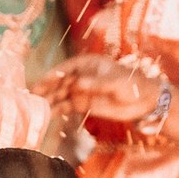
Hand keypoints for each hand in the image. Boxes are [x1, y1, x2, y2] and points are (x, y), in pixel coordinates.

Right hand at [36, 55, 163, 121]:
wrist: (145, 101)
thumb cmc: (133, 85)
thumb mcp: (115, 82)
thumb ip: (95, 84)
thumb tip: (76, 84)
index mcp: (89, 64)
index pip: (67, 67)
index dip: (54, 74)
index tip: (43, 81)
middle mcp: (83, 76)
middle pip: (61, 81)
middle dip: (47, 87)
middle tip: (33, 94)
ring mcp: (83, 90)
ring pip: (62, 94)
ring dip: (50, 99)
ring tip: (37, 105)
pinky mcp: (85, 104)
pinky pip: (68, 105)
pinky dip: (59, 109)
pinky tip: (49, 113)